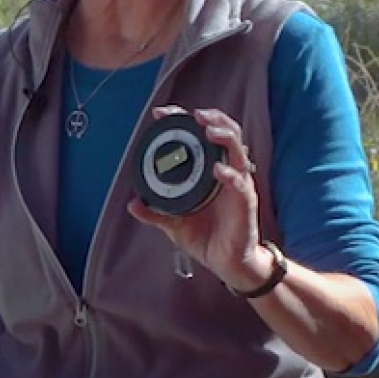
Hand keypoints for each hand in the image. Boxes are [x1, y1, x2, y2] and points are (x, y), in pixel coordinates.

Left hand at [128, 106, 269, 290]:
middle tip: (195, 114)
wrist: (227, 264)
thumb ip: (155, 213)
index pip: (201, 136)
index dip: (184, 121)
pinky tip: (218, 170)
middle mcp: (227, 172)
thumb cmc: (206, 237)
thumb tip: (132, 204)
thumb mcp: (174, 223)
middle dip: (213, 119)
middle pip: (227, 134)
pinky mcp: (246, 203)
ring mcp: (238, 186)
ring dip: (225, 137)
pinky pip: (241, 185)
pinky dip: (231, 175)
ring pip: (238, 151)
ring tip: (209, 131)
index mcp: (209, 171)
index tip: (163, 113)